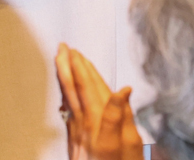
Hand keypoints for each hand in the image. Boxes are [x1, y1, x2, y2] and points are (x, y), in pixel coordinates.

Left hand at [55, 43, 142, 159]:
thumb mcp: (132, 146)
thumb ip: (123, 116)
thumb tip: (123, 90)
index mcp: (102, 123)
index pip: (93, 89)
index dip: (87, 70)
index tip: (80, 52)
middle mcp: (86, 126)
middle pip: (78, 90)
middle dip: (71, 67)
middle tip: (64, 47)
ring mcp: (77, 133)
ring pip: (69, 98)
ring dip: (65, 76)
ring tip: (61, 58)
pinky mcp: (74, 141)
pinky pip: (67, 111)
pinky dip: (65, 95)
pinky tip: (63, 89)